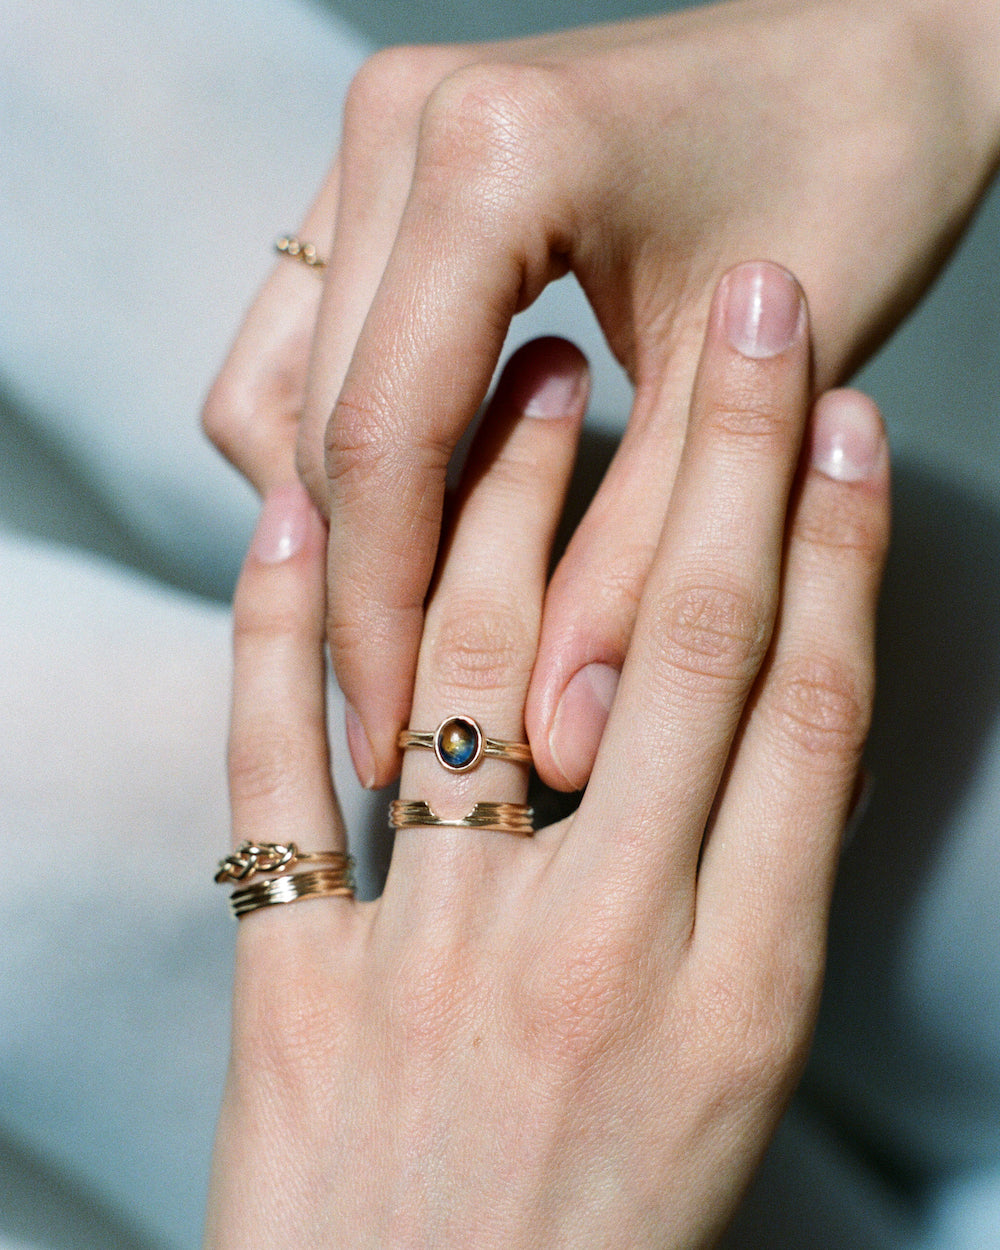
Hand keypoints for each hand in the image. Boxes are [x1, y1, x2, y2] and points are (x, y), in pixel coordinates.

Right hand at [203, 0, 995, 791]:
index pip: (382, 443)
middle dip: (356, 591)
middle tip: (409, 720)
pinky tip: (422, 516)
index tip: (394, 739)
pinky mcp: (388, 169)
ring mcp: (380, 140)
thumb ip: (645, 569)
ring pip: (281, 392)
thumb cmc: (854, 176)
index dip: (379, 619)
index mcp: (489, 161)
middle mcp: (399, 128)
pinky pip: (305, 344)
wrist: (876, 52)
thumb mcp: (754, 391)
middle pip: (316, 428)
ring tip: (415, 628)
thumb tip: (558, 739)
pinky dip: (343, 450)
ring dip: (338, 524)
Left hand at [205, 265, 889, 1246]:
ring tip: (544, 377)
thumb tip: (756, 712)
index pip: (803, 714)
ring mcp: (430, 962)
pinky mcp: (295, 987)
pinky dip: (275, 638)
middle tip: (747, 318)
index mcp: (735, 989)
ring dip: (513, 501)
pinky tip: (299, 518)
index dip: (833, 545)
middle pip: (676, 653)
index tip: (841, 419)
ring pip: (482, 672)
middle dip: (724, 463)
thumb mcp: (737, 1078)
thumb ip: (746, 898)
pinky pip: (277, 778)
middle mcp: (593, 952)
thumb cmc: (610, 1235)